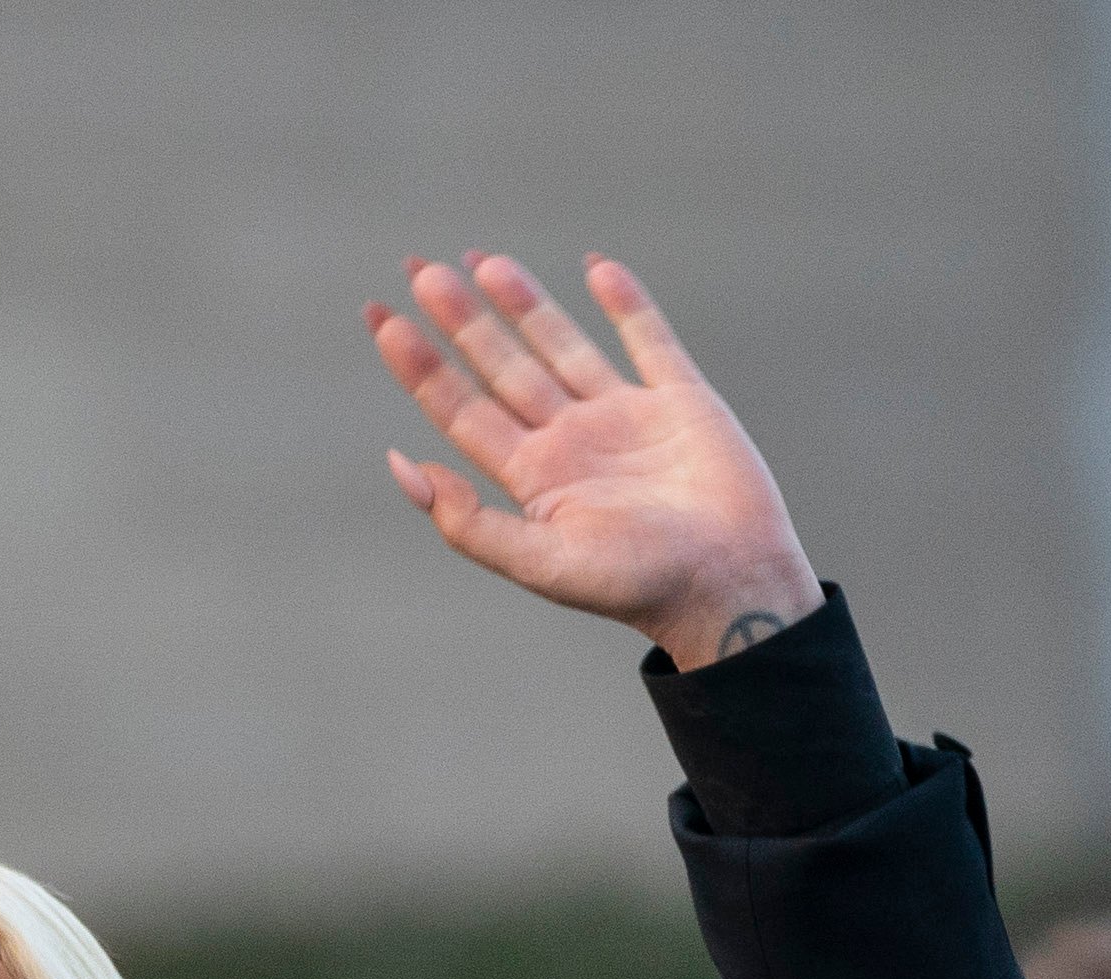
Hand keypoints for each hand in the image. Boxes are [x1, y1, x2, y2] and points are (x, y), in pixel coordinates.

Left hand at [367, 250, 820, 670]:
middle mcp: (570, 441)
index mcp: (532, 478)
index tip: (382, 320)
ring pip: (562, 345)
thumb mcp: (538, 562)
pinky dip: (626, 303)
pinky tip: (596, 267)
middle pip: (501, 367)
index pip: (460, 409)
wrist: (727, 586)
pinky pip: (649, 340)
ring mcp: (624, 417)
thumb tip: (400, 465)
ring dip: (524, 303)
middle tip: (419, 269)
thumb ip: (467, 520)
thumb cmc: (633, 585)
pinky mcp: (681, 401)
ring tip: (482, 260)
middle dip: (461, 320)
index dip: (420, 366)